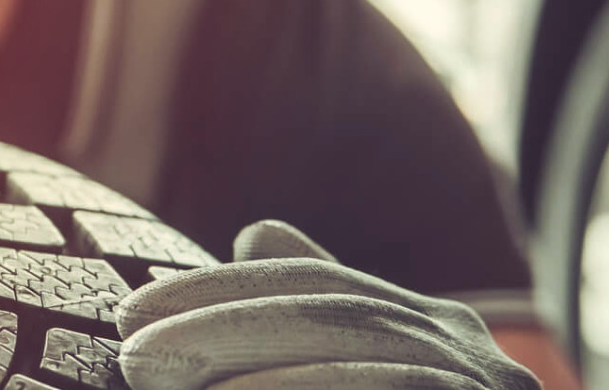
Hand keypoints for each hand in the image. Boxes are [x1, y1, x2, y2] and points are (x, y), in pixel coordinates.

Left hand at [114, 220, 541, 389]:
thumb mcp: (365, 378)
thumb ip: (316, 324)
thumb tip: (257, 234)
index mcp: (442, 333)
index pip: (319, 282)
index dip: (221, 289)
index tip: (130, 309)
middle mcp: (478, 363)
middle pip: (337, 315)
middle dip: (223, 324)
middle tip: (132, 350)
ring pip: (368, 367)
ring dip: (256, 372)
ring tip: (160, 379)